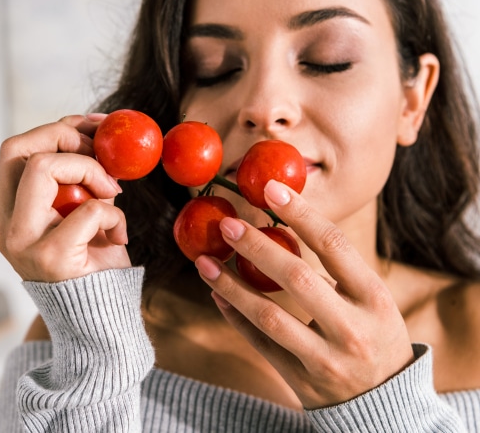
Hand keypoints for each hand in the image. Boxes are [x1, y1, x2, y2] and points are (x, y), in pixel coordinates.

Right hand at [0, 115, 130, 281]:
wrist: (100, 320)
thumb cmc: (94, 264)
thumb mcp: (82, 214)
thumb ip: (78, 181)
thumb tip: (96, 131)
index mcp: (9, 214)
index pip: (14, 152)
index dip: (55, 129)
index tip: (95, 127)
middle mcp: (7, 227)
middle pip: (19, 150)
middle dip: (67, 138)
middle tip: (102, 155)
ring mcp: (23, 243)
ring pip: (42, 168)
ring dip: (91, 171)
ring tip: (113, 194)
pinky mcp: (51, 258)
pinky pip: (87, 208)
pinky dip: (113, 212)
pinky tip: (119, 234)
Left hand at [195, 180, 413, 408]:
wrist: (385, 401)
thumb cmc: (375, 335)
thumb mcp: (372, 300)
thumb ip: (337, 269)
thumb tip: (284, 226)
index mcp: (374, 298)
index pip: (334, 245)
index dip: (300, 213)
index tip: (271, 190)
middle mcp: (352, 328)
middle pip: (296, 277)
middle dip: (257, 247)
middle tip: (227, 225)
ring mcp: (325, 358)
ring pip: (269, 316)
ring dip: (232, 286)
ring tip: (205, 263)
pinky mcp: (301, 380)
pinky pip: (260, 343)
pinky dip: (235, 316)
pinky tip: (217, 294)